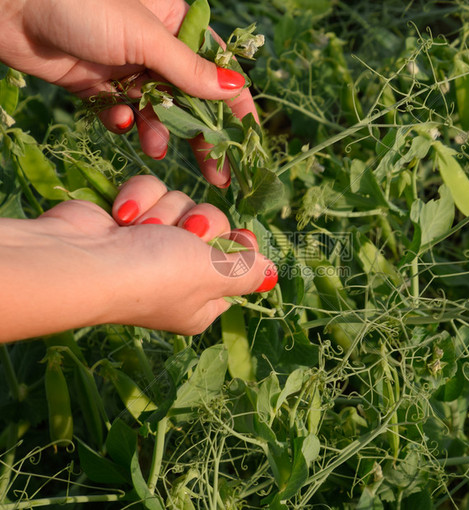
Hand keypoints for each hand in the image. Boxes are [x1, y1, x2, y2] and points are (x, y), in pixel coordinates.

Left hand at [0, 0, 256, 185]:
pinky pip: (123, 113)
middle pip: (190, 100)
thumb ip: (189, 70)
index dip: (235, 107)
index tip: (247, 141)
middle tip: (217, 174)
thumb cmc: (81, 3)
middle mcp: (156, 48)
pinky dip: (124, 121)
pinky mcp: (99, 86)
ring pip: (157, 112)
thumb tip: (235, 90)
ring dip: (159, 133)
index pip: (216, 70)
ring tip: (155, 149)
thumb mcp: (144, 36)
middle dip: (202, 137)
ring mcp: (127, 69)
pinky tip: (119, 120)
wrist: (9, 4)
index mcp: (175, 25)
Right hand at [0, 176, 275, 340]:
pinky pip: (153, 191)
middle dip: (201, 223)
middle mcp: (178, 274)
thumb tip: (273, 275)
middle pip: (215, 226)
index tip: (240, 240)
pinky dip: (139, 198)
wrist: (82, 259)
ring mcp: (151, 244)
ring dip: (166, 212)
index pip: (237, 267)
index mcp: (202, 300)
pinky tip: (121, 216)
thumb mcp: (214, 275)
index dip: (241, 248)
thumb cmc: (156, 274)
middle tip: (187, 235)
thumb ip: (247, 272)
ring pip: (184, 203)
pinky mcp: (128, 217)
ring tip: (143, 230)